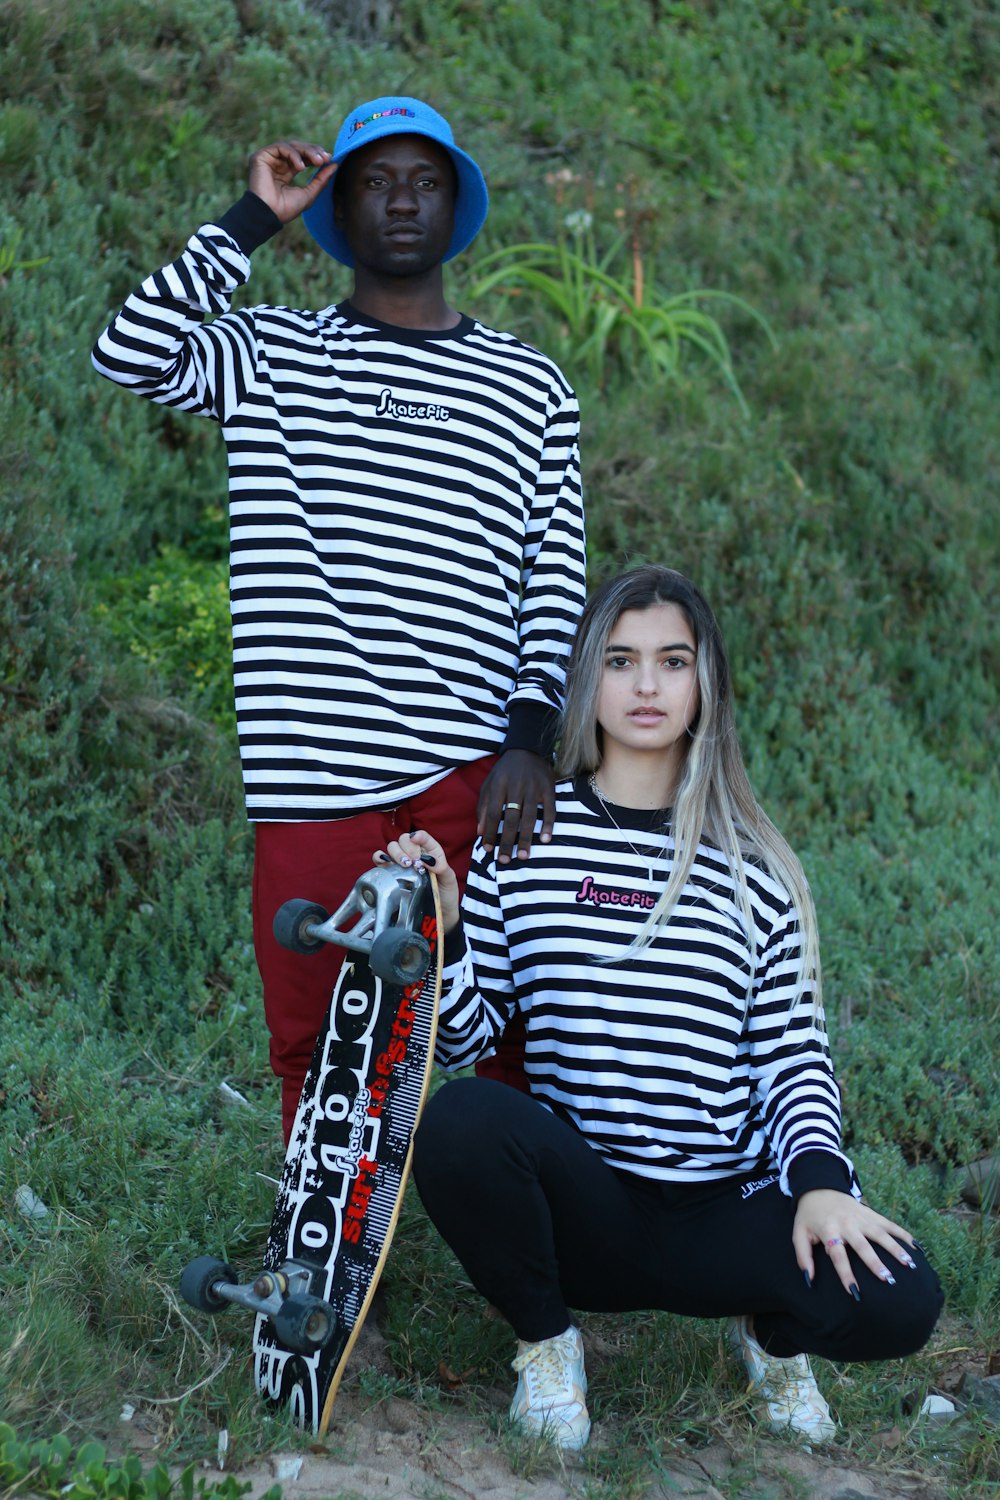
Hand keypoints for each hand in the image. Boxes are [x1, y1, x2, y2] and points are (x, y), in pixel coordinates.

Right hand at [247, 140, 335, 223]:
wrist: (269, 215)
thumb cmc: (286, 209)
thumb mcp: (309, 193)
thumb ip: (321, 179)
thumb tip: (335, 164)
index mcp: (286, 172)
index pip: (302, 157)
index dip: (315, 156)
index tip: (329, 158)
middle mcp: (276, 164)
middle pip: (298, 149)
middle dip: (313, 151)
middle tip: (325, 157)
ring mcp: (268, 159)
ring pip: (291, 145)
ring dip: (307, 151)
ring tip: (317, 161)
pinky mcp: (261, 156)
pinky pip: (280, 147)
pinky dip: (293, 154)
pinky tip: (301, 167)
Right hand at [373, 830, 460, 933]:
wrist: (438, 914)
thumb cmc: (445, 894)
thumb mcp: (449, 880)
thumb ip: (442, 867)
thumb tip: (428, 860)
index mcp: (430, 852)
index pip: (422, 837)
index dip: (419, 836)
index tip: (416, 840)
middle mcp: (414, 854)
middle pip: (404, 839)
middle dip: (409, 848)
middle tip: (415, 863)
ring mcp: (401, 863)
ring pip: (392, 847)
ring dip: (396, 853)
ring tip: (405, 865)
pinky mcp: (390, 873)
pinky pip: (380, 859)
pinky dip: (380, 857)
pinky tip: (385, 863)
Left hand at [477, 750, 555, 863]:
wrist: (527, 748)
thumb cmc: (505, 771)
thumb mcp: (489, 784)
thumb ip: (482, 806)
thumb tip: (479, 832)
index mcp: (498, 785)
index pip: (492, 813)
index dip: (489, 832)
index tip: (488, 850)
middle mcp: (516, 787)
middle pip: (510, 818)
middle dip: (507, 841)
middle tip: (505, 860)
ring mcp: (534, 787)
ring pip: (529, 816)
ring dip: (526, 838)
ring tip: (523, 856)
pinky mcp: (549, 787)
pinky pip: (550, 809)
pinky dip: (548, 824)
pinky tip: (545, 839)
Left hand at [793, 1189, 917, 1298]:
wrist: (818, 1187)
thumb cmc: (809, 1216)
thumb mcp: (798, 1233)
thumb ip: (802, 1256)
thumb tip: (809, 1279)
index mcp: (828, 1229)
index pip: (837, 1255)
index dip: (845, 1274)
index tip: (854, 1292)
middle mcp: (847, 1223)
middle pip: (863, 1245)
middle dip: (875, 1262)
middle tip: (887, 1279)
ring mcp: (861, 1217)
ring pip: (880, 1233)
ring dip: (895, 1249)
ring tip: (909, 1264)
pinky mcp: (870, 1213)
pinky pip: (889, 1223)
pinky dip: (902, 1234)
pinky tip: (915, 1247)